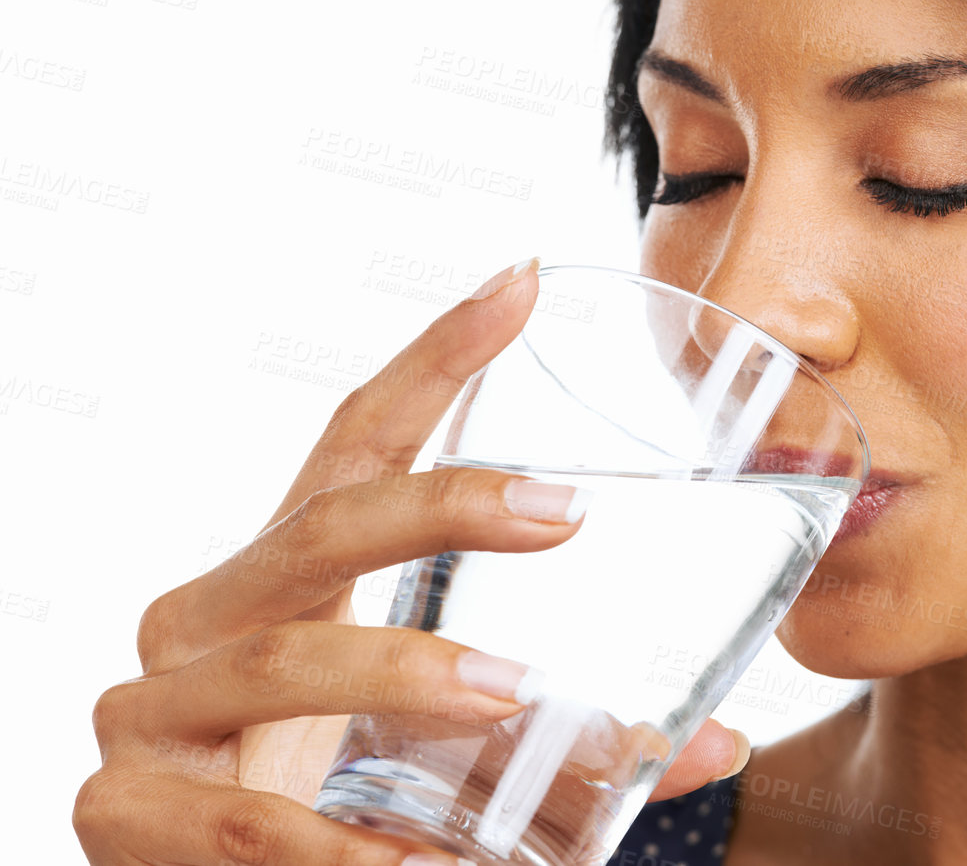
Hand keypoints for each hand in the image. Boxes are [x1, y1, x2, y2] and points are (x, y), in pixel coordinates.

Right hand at [73, 259, 750, 864]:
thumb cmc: (329, 788)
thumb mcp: (441, 740)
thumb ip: (563, 735)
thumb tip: (717, 742)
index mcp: (285, 577)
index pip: (356, 441)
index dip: (436, 359)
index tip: (523, 282)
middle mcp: (205, 616)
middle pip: (326, 528)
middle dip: (444, 507)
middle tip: (562, 510)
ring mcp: (153, 708)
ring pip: (287, 665)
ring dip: (408, 675)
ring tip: (513, 690)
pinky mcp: (123, 811)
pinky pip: (244, 822)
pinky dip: (340, 847)